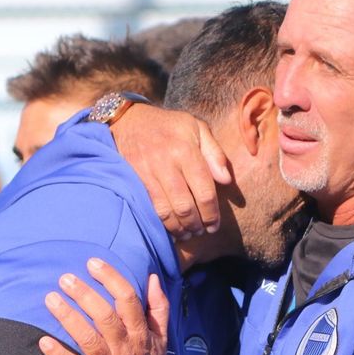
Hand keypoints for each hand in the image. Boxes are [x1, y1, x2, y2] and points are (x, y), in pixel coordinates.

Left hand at [38, 258, 170, 354]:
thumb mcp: (161, 339)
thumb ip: (159, 307)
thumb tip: (151, 277)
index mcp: (140, 334)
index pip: (128, 300)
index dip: (111, 278)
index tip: (92, 263)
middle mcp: (125, 348)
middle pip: (106, 316)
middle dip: (84, 295)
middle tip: (65, 278)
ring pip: (89, 339)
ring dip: (68, 318)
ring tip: (50, 299)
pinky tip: (43, 342)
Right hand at [109, 104, 232, 239]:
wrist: (128, 120)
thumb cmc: (168, 126)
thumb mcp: (196, 128)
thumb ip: (215, 153)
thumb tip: (226, 180)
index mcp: (186, 150)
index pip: (204, 190)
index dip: (211, 213)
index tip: (214, 226)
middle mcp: (167, 162)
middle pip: (185, 205)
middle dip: (196, 224)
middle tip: (201, 232)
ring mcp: (148, 172)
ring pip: (166, 210)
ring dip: (179, 228)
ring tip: (187, 234)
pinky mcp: (134, 180)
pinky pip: (150, 207)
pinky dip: (162, 223)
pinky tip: (171, 229)